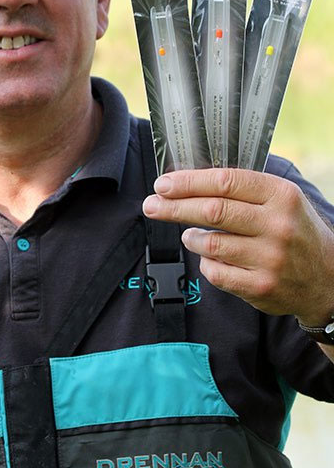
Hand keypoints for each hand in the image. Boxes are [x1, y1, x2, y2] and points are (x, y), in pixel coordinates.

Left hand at [142, 168, 333, 323]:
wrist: (327, 278)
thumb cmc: (294, 230)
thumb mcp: (281, 199)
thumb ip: (243, 189)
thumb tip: (188, 180)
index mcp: (281, 195)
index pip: (226, 182)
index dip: (189, 182)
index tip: (164, 184)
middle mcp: (277, 225)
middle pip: (212, 211)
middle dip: (174, 207)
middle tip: (152, 205)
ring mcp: (270, 258)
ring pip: (210, 244)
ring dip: (191, 237)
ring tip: (188, 234)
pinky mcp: (261, 287)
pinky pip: (216, 272)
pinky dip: (206, 263)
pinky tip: (209, 257)